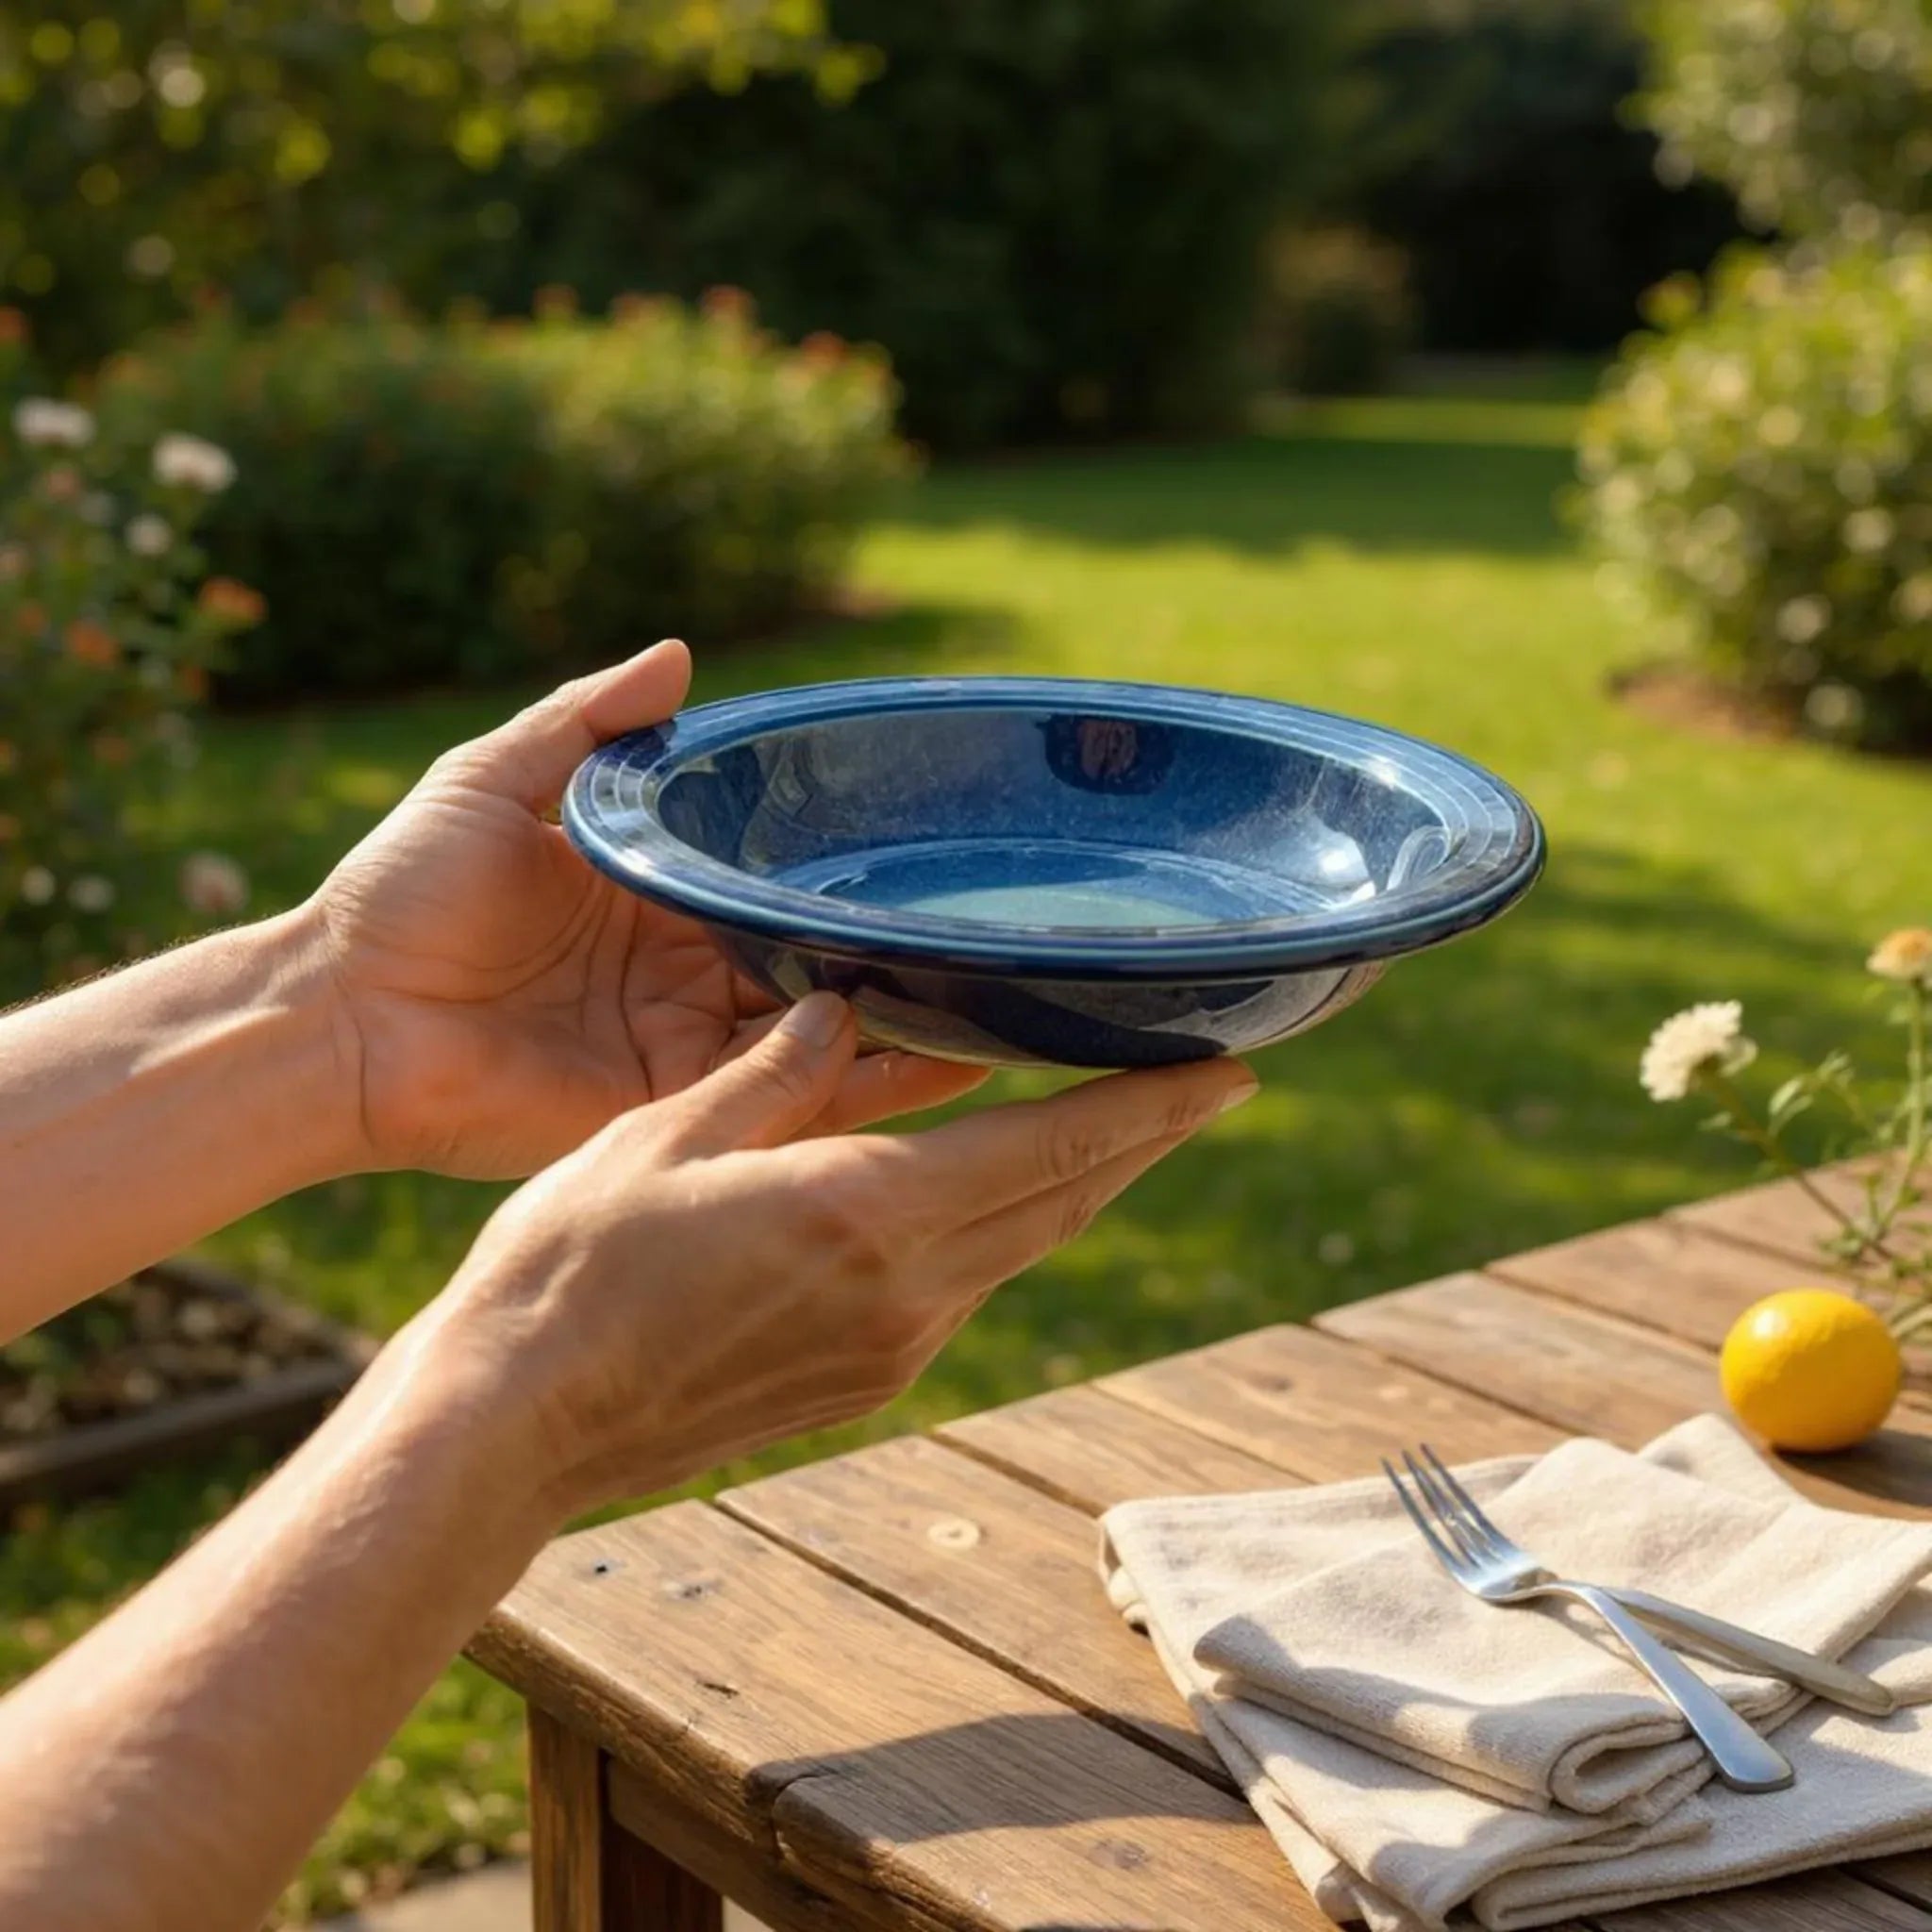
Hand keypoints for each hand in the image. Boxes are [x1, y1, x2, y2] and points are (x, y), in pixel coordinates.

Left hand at [308, 642, 983, 1176]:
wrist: (341, 1017)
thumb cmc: (402, 888)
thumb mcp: (495, 776)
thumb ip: (589, 721)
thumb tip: (682, 653)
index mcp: (654, 894)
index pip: (769, 878)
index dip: (836, 867)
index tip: (921, 843)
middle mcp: (685, 968)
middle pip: (811, 957)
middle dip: (891, 947)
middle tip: (991, 922)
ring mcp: (684, 1041)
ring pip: (818, 1029)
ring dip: (904, 1015)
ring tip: (1006, 991)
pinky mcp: (672, 1105)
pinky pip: (778, 1097)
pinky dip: (861, 1084)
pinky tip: (952, 1060)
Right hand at [414, 992, 1255, 1513]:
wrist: (517, 1424)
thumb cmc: (571, 1267)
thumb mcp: (666, 1134)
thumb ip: (776, 1074)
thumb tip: (840, 1010)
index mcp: (869, 1214)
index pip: (1052, 1147)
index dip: (1150, 1108)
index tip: (1230, 1072)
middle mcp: (906, 1292)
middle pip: (1063, 1202)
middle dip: (1142, 1140)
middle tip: (1209, 1084)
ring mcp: (890, 1349)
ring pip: (1021, 1250)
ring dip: (1077, 1187)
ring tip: (1118, 1128)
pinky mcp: (860, 1382)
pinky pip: (964, 1290)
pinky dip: (1005, 1231)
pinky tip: (995, 1198)